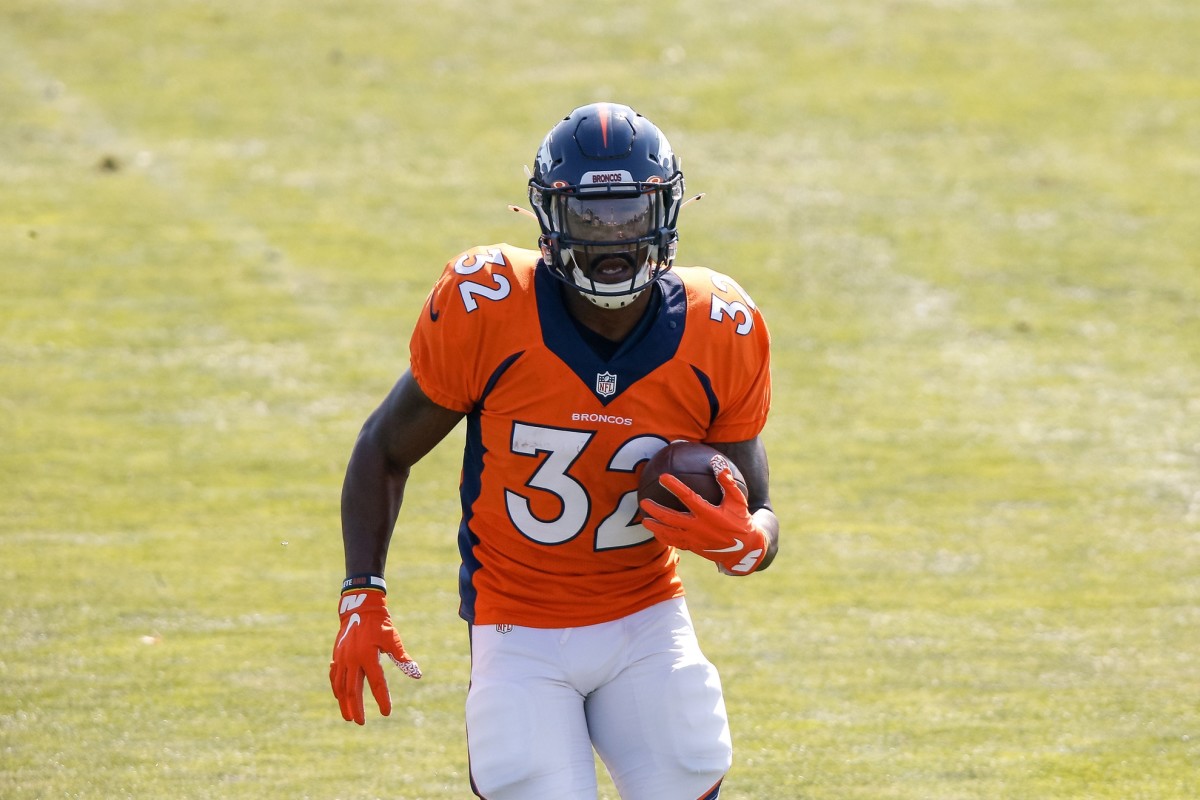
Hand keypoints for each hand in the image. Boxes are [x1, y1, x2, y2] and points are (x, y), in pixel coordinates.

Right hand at [329, 590, 421, 724]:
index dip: (382, 699)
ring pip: (341, 686)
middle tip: (361, 723)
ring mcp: (342, 658)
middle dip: (357, 708)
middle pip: (353, 690)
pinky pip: (334, 677)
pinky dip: (337, 689)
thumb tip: (417, 674)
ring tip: (349, 717)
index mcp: (368, 656)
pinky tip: (340, 698)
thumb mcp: (393, 639)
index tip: (386, 713)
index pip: (377, 684)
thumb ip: (403, 658)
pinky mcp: (336, 656)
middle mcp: (352, 659)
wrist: (360, 608)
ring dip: (344, 703)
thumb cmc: (380, 625)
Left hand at [639, 466, 768, 574]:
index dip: (674, 486)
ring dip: (656, 527)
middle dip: (656, 510)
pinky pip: (675, 543)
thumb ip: (728, 482)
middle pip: (671, 518)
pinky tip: (656, 533)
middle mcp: (699, 527)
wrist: (745, 549)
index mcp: (709, 514)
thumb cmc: (741, 520)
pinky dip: (664, 538)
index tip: (663, 476)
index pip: (688, 497)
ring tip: (645, 520)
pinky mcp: (694, 547)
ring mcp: (695, 539)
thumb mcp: (738, 500)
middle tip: (643, 502)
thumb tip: (717, 462)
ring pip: (670, 533)